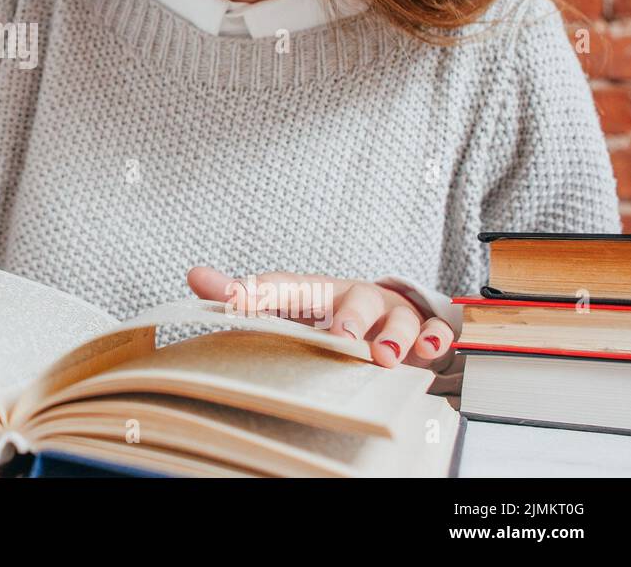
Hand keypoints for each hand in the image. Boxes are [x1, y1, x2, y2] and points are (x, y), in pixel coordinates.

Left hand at [186, 267, 454, 368]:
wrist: (385, 312)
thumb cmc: (326, 310)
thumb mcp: (288, 305)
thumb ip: (243, 296)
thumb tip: (194, 275)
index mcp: (315, 291)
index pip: (284, 288)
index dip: (259, 293)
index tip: (233, 300)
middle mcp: (355, 297)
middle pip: (354, 300)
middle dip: (348, 320)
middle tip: (341, 338)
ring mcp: (391, 314)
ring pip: (397, 318)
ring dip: (393, 335)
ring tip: (384, 355)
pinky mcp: (422, 331)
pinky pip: (435, 332)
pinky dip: (435, 339)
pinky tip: (430, 350)